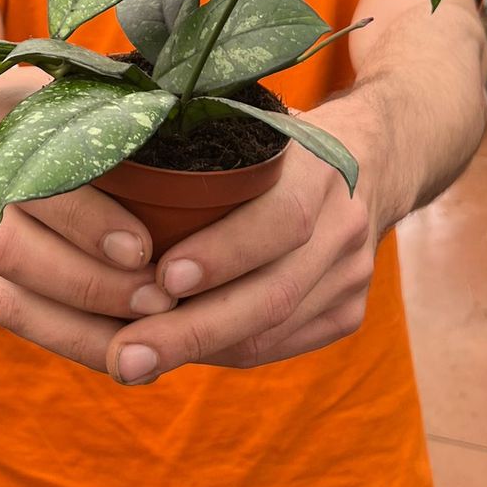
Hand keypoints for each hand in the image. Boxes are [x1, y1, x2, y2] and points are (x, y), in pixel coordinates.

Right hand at [0, 70, 176, 371]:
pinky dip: (67, 339)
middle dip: (89, 285)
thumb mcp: (59, 84)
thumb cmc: (32, 98)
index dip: (85, 219)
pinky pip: (12, 316)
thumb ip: (103, 104)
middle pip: (11, 251)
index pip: (31, 180)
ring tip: (145, 336)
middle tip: (159, 299)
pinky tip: (118, 348)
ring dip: (80, 329)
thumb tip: (183, 122)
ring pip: (6, 299)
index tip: (143, 246)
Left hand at [103, 130, 377, 385]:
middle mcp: (344, 225)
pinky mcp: (348, 312)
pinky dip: (223, 351)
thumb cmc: (279, 138)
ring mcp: (352, 275)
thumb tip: (112, 177)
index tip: (163, 277)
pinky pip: (278, 345)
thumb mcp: (252, 123)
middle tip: (127, 354)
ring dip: (199, 351)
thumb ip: (203, 148)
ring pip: (272, 330)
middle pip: (273, 293)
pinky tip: (173, 354)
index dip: (224, 252)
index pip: (282, 218)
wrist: (374, 158)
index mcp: (320, 168)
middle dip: (194, 329)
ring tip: (134, 362)